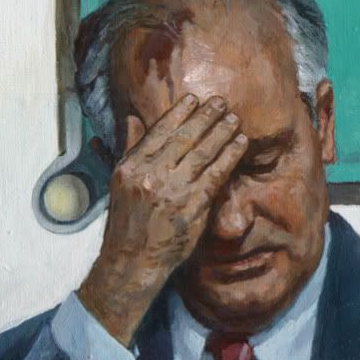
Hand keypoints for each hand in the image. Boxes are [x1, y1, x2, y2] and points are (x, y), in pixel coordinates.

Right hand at [78, 83, 246, 346]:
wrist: (132, 261)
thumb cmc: (128, 220)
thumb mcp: (120, 181)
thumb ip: (130, 147)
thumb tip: (132, 117)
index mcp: (131, 166)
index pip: (159, 130)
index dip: (180, 112)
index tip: (195, 98)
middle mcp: (150, 174)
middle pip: (185, 137)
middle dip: (206, 116)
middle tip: (222, 102)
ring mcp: (172, 190)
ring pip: (203, 153)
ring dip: (222, 132)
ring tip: (234, 119)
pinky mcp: (192, 206)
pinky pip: (216, 174)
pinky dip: (230, 156)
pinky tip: (240, 144)